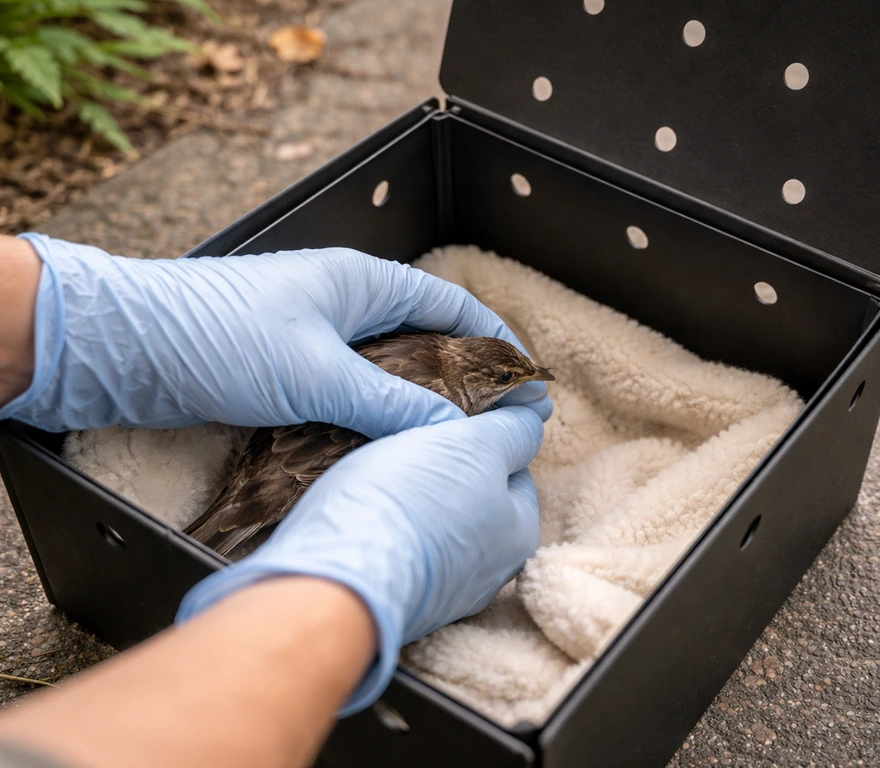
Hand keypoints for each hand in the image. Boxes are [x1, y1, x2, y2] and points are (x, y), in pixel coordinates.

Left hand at [0, 234, 550, 432]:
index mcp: (362, 283)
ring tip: (450, 448)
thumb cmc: (216, 334)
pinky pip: (351, 395)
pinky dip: (376, 418)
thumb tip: (452, 436)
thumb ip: (388, 403)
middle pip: (425, 342)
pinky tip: (389, 450)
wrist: (123, 344)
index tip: (528, 382)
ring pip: (388, 373)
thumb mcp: (313, 371)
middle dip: (463, 381)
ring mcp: (315, 339)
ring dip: (418, 405)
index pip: (451, 308)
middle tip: (495, 427)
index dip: (496, 343)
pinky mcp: (287, 371)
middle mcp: (345, 306)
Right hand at [176, 406, 543, 713]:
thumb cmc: (412, 506)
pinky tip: (360, 511)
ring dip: (413, 499)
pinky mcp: (392, 600)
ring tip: (378, 472)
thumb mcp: (475, 447)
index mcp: (518, 534)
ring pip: (432, 525)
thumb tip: (535, 419)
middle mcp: (487, 573)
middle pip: (473, 500)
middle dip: (447, 471)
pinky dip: (384, 528)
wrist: (335, 585)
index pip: (514, 472)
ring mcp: (438, 593)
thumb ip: (512, 432)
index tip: (455, 420)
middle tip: (412, 442)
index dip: (487, 438)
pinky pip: (396, 550)